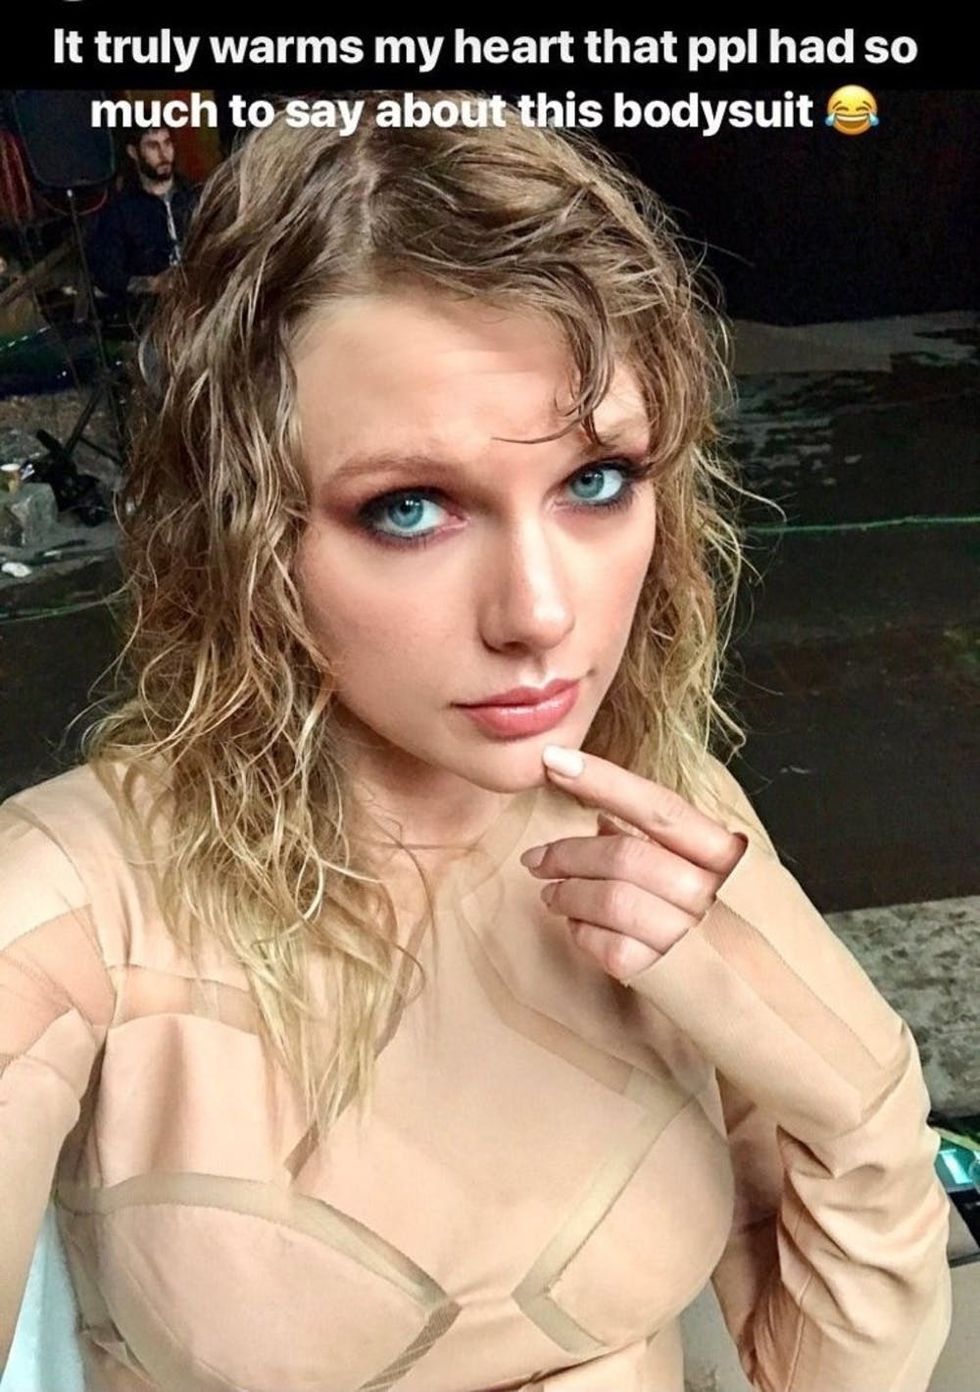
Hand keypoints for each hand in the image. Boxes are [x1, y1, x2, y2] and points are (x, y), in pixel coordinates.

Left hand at [520, 746, 747, 981]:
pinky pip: (610, 948)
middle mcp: (719, 894)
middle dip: (568, 853)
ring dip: (568, 894)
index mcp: (733, 859)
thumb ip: (676, 850)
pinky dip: (584, 935)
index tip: (555, 762)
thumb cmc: (756, 949)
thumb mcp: (735, 887)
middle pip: (624, 855)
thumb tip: (607, 818)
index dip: (604, 780)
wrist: (796, 1027)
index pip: (660, 808)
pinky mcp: (676, 982)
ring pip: (611, 900)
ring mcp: (698, 939)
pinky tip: (582, 931)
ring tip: (552, 895)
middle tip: (537, 859)